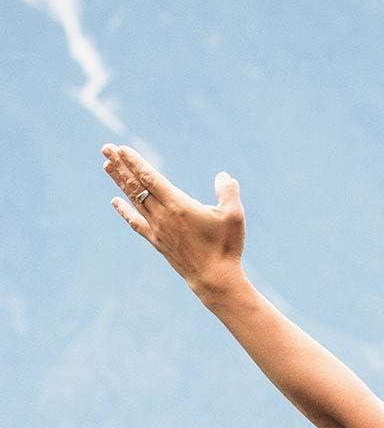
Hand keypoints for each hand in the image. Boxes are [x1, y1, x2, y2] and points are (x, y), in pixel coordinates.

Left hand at [101, 143, 245, 301]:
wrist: (214, 278)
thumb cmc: (226, 246)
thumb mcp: (233, 216)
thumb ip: (228, 192)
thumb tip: (223, 176)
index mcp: (178, 205)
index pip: (150, 178)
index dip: (135, 162)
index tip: (121, 149)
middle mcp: (162, 215)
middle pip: (136, 186)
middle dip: (121, 166)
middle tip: (106, 149)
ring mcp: (157, 229)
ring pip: (133, 200)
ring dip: (120, 182)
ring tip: (106, 166)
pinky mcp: (157, 242)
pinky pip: (136, 223)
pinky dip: (124, 211)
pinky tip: (115, 202)